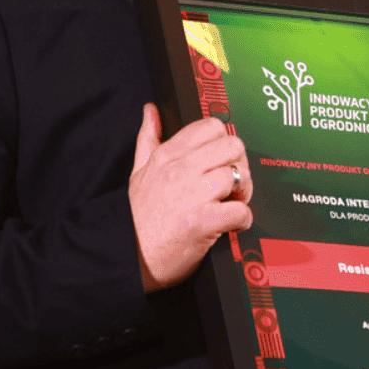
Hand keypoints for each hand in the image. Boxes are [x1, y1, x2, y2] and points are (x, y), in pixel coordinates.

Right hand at [128, 104, 252, 291]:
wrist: (126, 257)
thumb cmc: (136, 219)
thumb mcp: (138, 172)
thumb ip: (148, 138)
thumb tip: (151, 111)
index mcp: (167, 155)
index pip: (210, 127)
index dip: (223, 143)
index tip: (220, 162)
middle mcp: (179, 170)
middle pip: (232, 146)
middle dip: (240, 164)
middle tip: (232, 185)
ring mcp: (191, 195)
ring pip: (237, 175)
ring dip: (243, 193)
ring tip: (231, 205)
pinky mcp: (201, 222)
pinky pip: (240, 211)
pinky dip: (243, 220)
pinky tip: (231, 226)